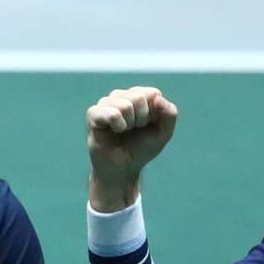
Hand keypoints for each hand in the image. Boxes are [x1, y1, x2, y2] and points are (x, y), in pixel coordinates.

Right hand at [86, 86, 178, 203]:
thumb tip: (158, 98)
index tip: (147, 126)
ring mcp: (106, 102)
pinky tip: (114, 131)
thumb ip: (170, 115)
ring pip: (125, 106)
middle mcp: (122, 95)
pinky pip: (112, 114)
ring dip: (128, 125)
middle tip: (133, 130)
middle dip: (141, 120)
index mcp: (139, 96)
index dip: (153, 114)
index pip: (153, 94)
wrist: (122, 169)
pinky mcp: (93, 113)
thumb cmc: (141, 149)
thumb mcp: (163, 134)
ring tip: (122, 132)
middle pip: (138, 98)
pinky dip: (118, 126)